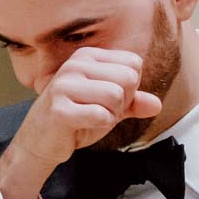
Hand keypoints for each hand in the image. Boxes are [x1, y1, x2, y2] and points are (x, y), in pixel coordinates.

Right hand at [0, 47, 162, 198]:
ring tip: (90, 118)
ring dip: (110, 115)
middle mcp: (76, 64)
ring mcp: (65, 84)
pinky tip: (82, 125)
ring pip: (116, 96)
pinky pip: (101, 115)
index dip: (130, 88)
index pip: (134, 64)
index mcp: (88, 57)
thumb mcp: (110, 107)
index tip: (108, 99)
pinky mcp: (59, 108)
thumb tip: (156, 105)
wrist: (42, 141)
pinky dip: (99, 126)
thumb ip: (134, 103)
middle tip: (99, 111)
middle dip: (122, 102)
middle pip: (128, 78)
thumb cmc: (76, 119)